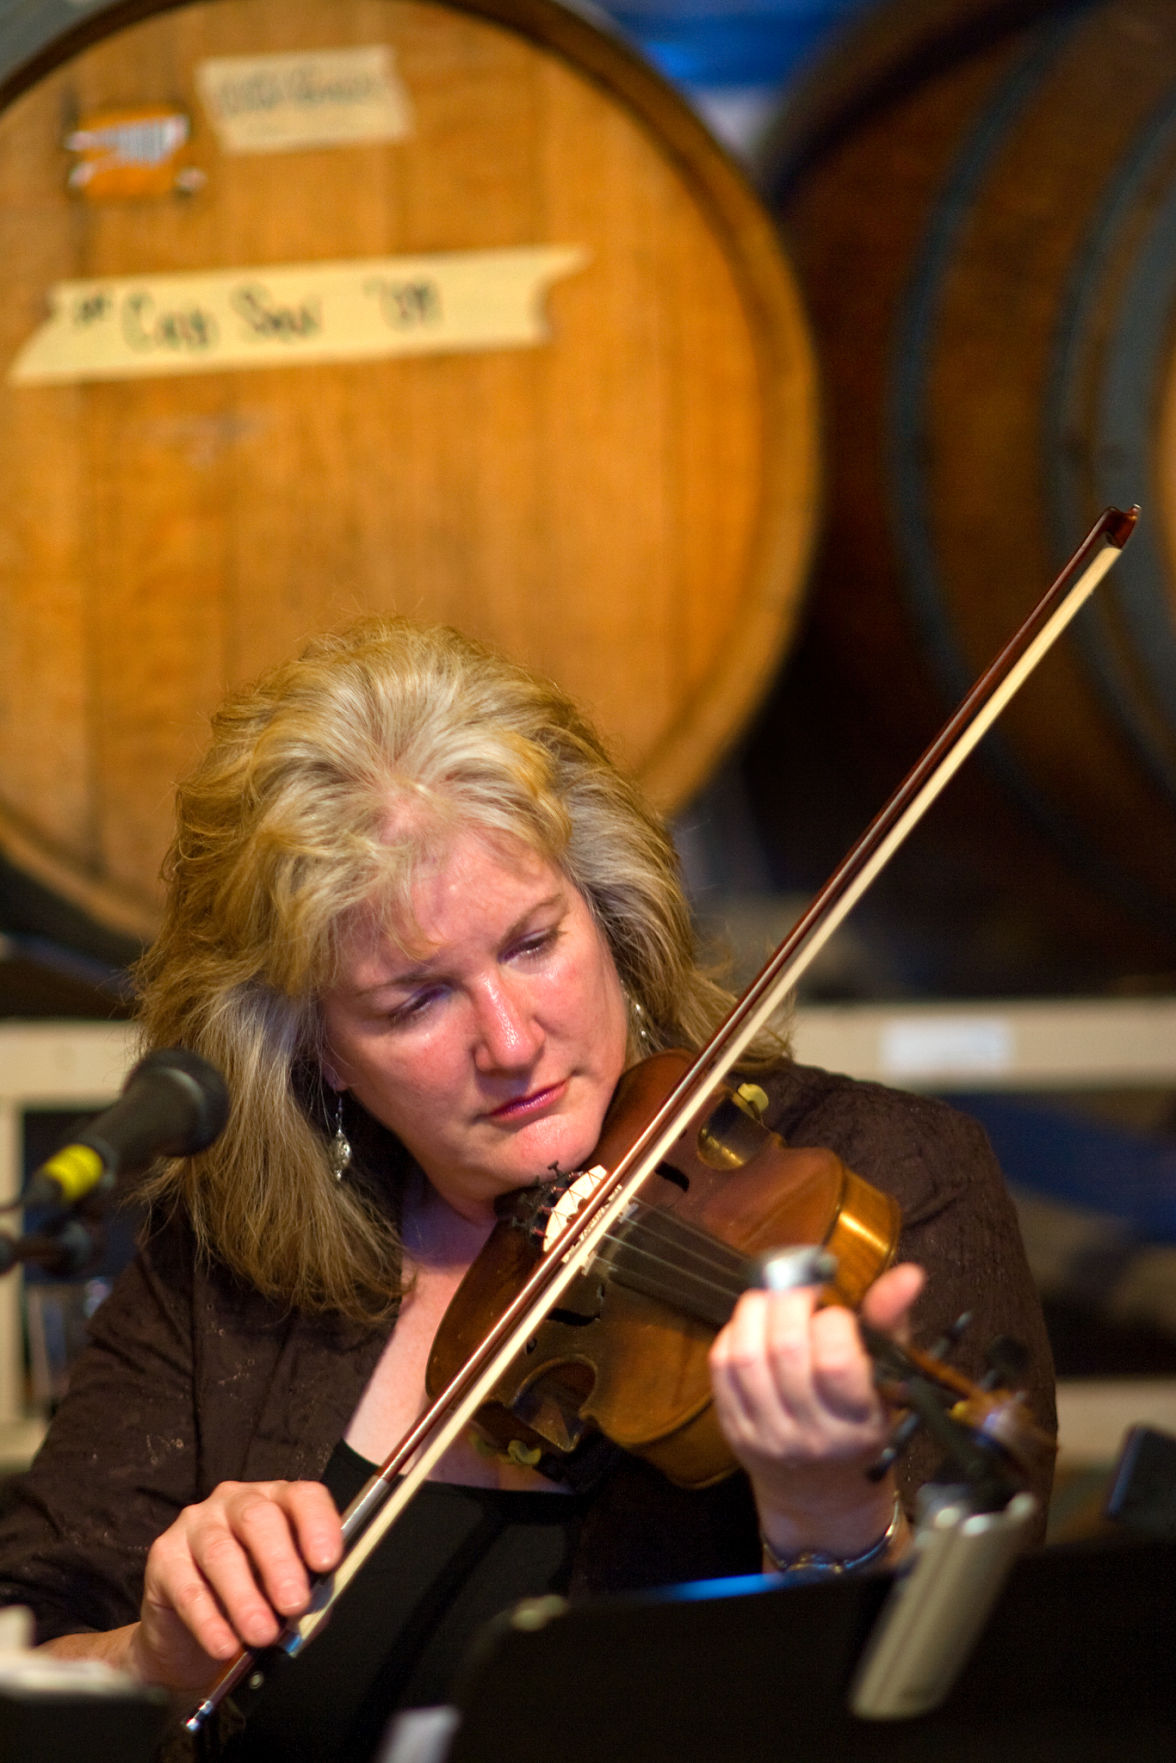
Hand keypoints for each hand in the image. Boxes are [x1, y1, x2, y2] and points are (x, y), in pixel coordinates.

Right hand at [128, 1479, 342, 1690]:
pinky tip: (224, 1645)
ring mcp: (196, 1524)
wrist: (188, 1640)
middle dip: (279, 1562)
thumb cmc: (250, 1605)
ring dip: (244, 1597)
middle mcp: (236, 1502)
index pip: (303, 1497)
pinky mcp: (164, 1556)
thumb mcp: (285, 1598)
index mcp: (277, 1502)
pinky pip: (188, 1589)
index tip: (327, 1562)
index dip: (317, 1525)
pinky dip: (209, 1621)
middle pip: (258, 1518)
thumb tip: (317, 1604)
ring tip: (262, 1634)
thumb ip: (307, 1596)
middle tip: (294, 1603)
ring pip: (220, 1552)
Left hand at [708, 1262, 923, 1559]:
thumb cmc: (860, 1423)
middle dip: (790, 1301)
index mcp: (857, 1420)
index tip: (836, 1314)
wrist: (821, 1492)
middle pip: (786, 1349)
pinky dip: (733, 1333)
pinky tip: (752, 1325)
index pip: (836, 1362)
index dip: (833, 1322)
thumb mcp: (888, 1381)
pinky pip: (721, 1368)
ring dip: (756, 1310)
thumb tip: (908, 1274)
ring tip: (773, 1299)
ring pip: (746, 1356)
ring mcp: (766, 1433)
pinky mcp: (732, 1428)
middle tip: (800, 1289)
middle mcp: (809, 1433)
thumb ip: (890, 1324)